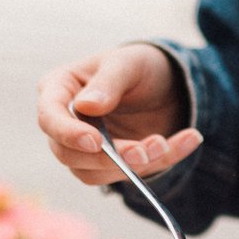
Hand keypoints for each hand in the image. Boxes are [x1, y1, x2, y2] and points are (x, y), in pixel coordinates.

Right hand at [36, 45, 202, 185]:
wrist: (166, 85)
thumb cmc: (138, 66)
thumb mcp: (129, 63)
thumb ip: (108, 81)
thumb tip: (86, 106)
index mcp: (59, 89)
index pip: (49, 117)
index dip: (69, 133)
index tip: (96, 142)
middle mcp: (65, 123)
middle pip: (69, 154)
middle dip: (109, 157)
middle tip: (145, 150)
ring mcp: (85, 148)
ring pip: (96, 172)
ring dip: (134, 165)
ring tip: (167, 143)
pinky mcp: (110, 166)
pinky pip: (127, 175)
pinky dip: (160, 162)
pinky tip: (189, 140)